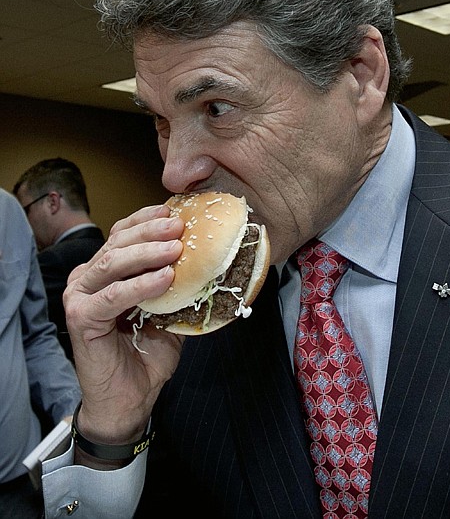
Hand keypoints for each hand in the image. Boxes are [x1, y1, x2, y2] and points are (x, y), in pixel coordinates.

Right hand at [64, 204, 183, 446]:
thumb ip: (176, 286)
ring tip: (176, 249)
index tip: (172, 211)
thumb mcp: (167, 311)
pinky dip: (140, 285)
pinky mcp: (80, 317)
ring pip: (113, 262)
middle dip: (150, 231)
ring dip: (147, 253)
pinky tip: (165, 278)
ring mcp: (79, 296)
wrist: (128, 399)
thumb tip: (207, 260)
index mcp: (104, 272)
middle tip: (179, 227)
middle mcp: (87, 279)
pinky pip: (114, 295)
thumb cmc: (145, 354)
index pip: (122, 235)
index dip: (146, 220)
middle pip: (117, 243)